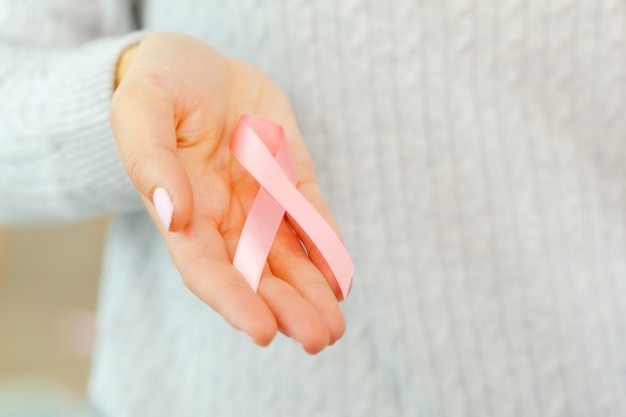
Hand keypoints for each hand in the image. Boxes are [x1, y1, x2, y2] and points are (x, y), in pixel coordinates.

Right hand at [109, 32, 345, 352]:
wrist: (197, 65)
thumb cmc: (159, 84)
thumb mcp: (142, 109)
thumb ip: (151, 160)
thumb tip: (175, 215)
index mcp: (184, 209)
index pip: (206, 268)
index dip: (232, 301)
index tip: (261, 332)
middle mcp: (225, 216)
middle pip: (256, 274)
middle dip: (286, 309)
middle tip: (318, 338)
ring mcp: (262, 198)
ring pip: (289, 256)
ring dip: (312, 292)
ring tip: (334, 327)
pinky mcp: (291, 175)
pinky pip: (312, 216)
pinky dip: (328, 247)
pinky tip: (341, 279)